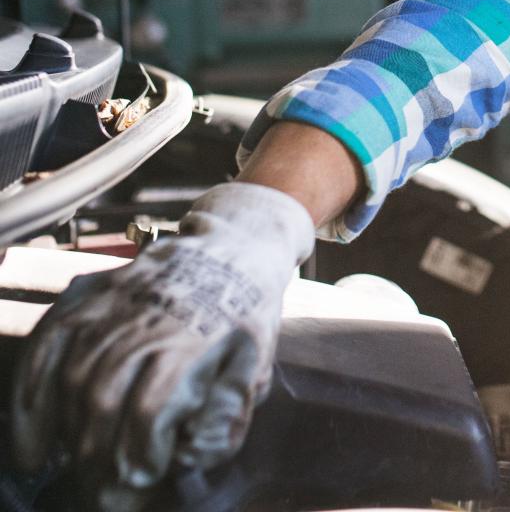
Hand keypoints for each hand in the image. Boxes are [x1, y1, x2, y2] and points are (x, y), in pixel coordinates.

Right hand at [10, 182, 314, 509]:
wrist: (234, 247)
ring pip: (71, 379)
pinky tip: (32, 443)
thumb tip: (187, 453)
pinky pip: (45, 346)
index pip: (151, 410)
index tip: (139, 484)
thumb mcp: (257, 366)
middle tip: (101, 491)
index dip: (138, 457)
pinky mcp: (90, 295)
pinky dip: (28, 398)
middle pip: (103, 400)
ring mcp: (115, 304)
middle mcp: (149, 318)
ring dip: (66, 436)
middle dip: (97, 459)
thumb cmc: (245, 319)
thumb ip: (226, 415)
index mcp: (196, 339)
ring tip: (76, 469)